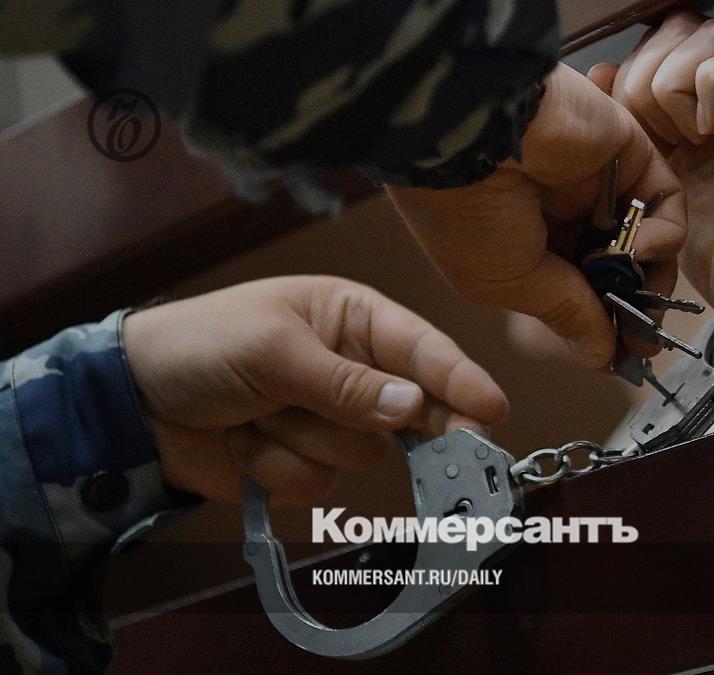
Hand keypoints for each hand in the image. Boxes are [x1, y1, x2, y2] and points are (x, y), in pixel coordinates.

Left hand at [123, 276, 507, 504]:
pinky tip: (244, 441)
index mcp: (352, 320)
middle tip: (461, 450)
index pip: (422, 349)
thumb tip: (412, 408)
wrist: (130, 403)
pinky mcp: (303, 463)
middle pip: (412, 410)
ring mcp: (329, 420)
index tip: (493, 410)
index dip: (460, 379)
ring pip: (360, 453)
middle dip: (418, 428)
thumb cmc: (202, 346)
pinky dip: (277, 468)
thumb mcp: (274, 350)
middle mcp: (353, 370)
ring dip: (304, 439)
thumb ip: (345, 383)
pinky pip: (319, 484)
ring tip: (257, 413)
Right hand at [387, 64, 686, 369]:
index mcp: (522, 242)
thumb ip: (565, 314)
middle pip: (618, 268)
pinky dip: (664, 234)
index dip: (600, 324)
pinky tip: (639, 251)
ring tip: (641, 304)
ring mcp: (596, 179)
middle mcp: (561, 209)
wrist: (469, 130)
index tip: (620, 358)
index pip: (577, 290)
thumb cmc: (463, 209)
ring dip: (651, 278)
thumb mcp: (508, 282)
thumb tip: (600, 356)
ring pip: (648, 239)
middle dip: (632, 307)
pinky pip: (666, 200)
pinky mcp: (629, 149)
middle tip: (643, 341)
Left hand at [594, 12, 713, 359]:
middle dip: (649, 74)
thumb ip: (626, 129)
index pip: (656, 41)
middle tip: (657, 134)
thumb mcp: (648, 185)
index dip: (631, 73)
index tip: (631, 130)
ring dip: (677, 85)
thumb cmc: (713, 249)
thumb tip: (601, 70)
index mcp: (689, 108)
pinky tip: (706, 134)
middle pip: (681, 28)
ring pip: (709, 39)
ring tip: (685, 138)